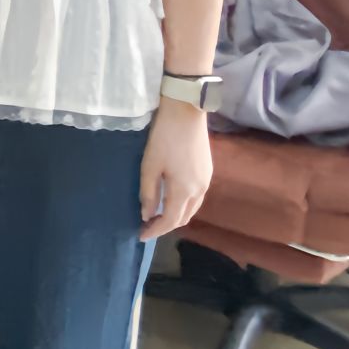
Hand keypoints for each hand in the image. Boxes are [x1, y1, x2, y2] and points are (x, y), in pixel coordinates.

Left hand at [140, 98, 213, 240]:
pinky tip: (172, 200)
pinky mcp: (208, 171)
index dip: (155, 230)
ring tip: (158, 217)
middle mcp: (199, 190)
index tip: (140, 235)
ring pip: (192, 209)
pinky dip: (184, 205)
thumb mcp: (149, 166)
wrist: (186, 113)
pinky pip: (197, 198)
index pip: (170, 221)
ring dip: (176, 216)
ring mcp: (206, 181)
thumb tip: (147, 215)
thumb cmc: (163, 138)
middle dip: (166, 226)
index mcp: (184, 191)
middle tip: (147, 226)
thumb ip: (148, 193)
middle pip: (184, 218)